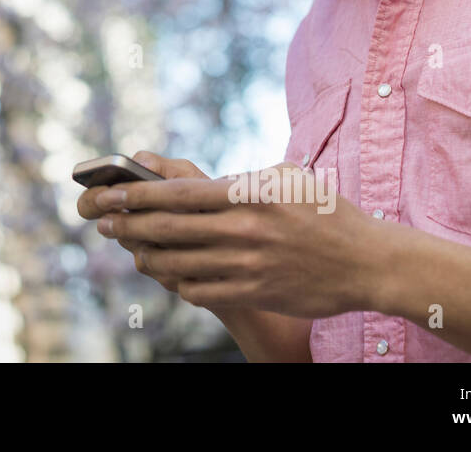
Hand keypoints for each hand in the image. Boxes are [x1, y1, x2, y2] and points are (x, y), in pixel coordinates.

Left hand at [90, 161, 377, 317]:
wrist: (367, 262)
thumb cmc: (325, 212)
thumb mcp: (287, 178)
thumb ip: (242, 179)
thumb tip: (200, 181)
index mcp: (249, 194)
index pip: (178, 194)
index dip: (137, 195)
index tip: (111, 193)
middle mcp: (244, 229)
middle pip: (169, 228)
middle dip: (128, 224)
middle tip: (103, 222)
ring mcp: (248, 265)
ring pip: (178, 263)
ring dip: (147, 256)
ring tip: (132, 249)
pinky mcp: (255, 292)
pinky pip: (201, 290)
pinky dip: (178, 282)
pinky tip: (170, 275)